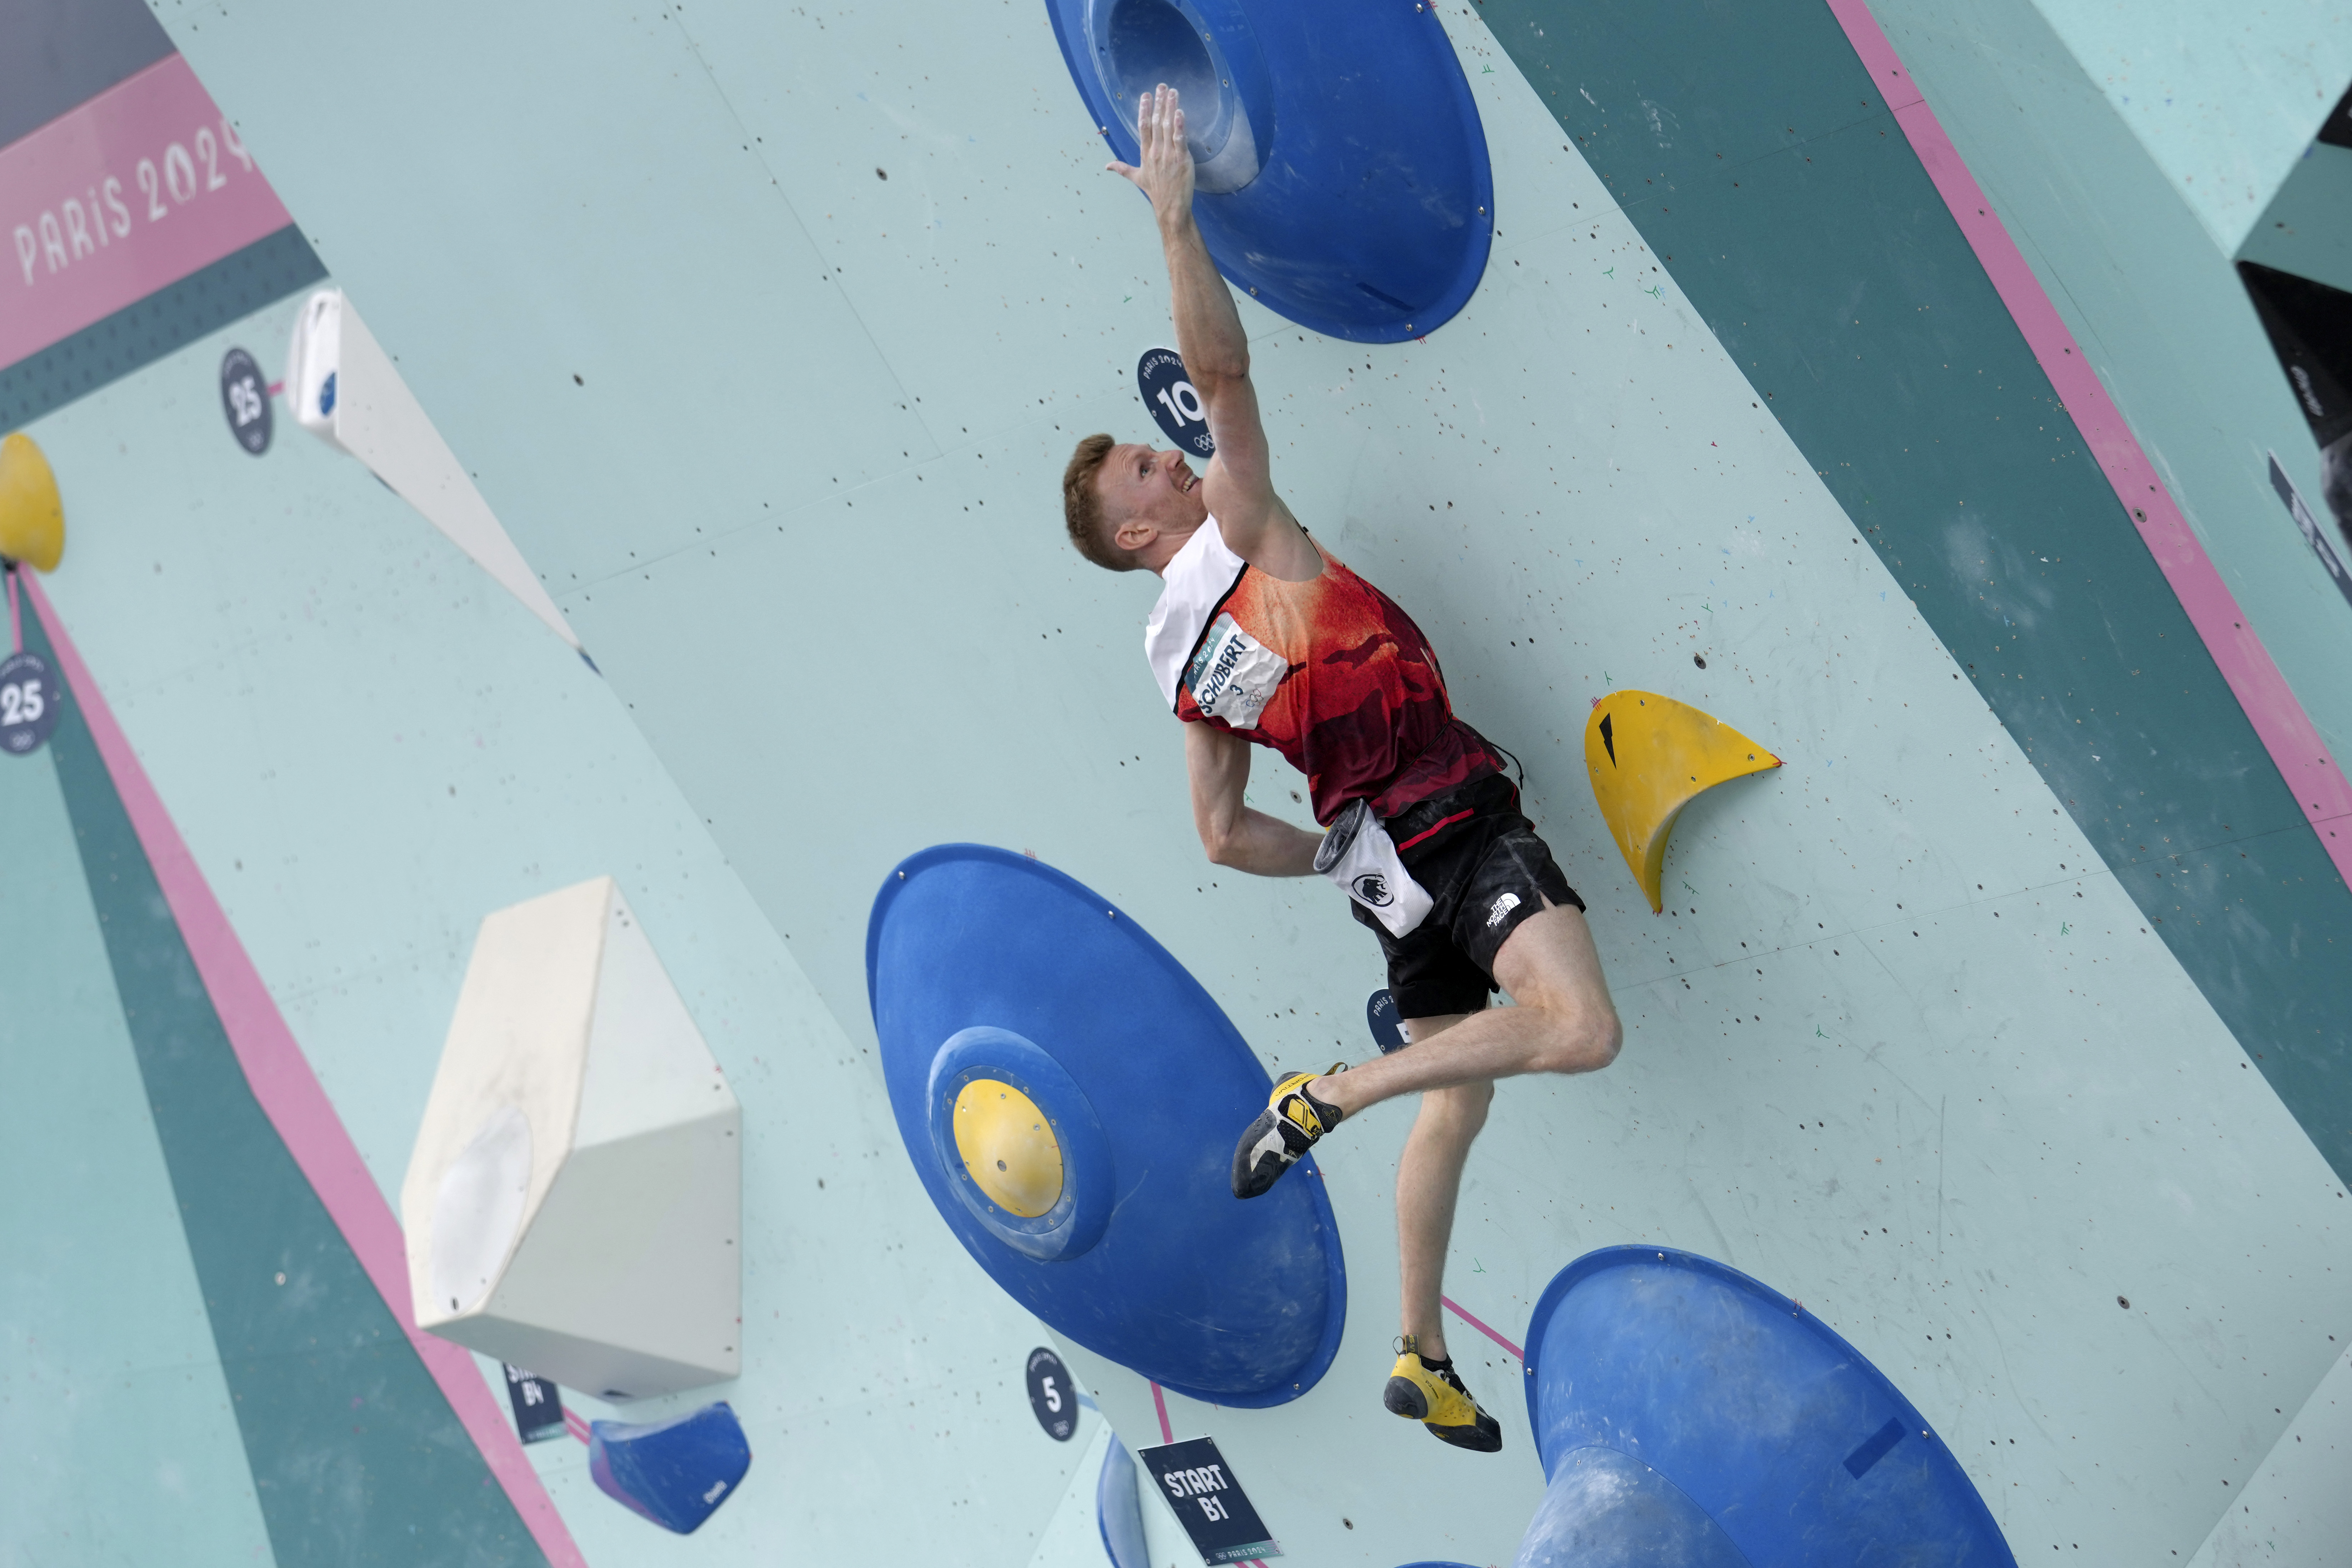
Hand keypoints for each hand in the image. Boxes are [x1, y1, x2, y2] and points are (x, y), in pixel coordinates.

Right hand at [1107, 83, 1195, 221]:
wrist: (1170, 207)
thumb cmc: (1156, 192)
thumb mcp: (1137, 178)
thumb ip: (1122, 169)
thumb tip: (1106, 166)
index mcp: (1145, 153)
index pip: (1143, 127)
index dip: (1144, 109)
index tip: (1145, 95)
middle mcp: (1155, 151)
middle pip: (1155, 122)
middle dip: (1158, 103)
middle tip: (1161, 86)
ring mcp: (1168, 155)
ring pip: (1168, 127)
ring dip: (1170, 107)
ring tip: (1172, 92)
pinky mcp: (1181, 159)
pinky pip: (1180, 139)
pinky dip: (1180, 125)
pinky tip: (1180, 112)